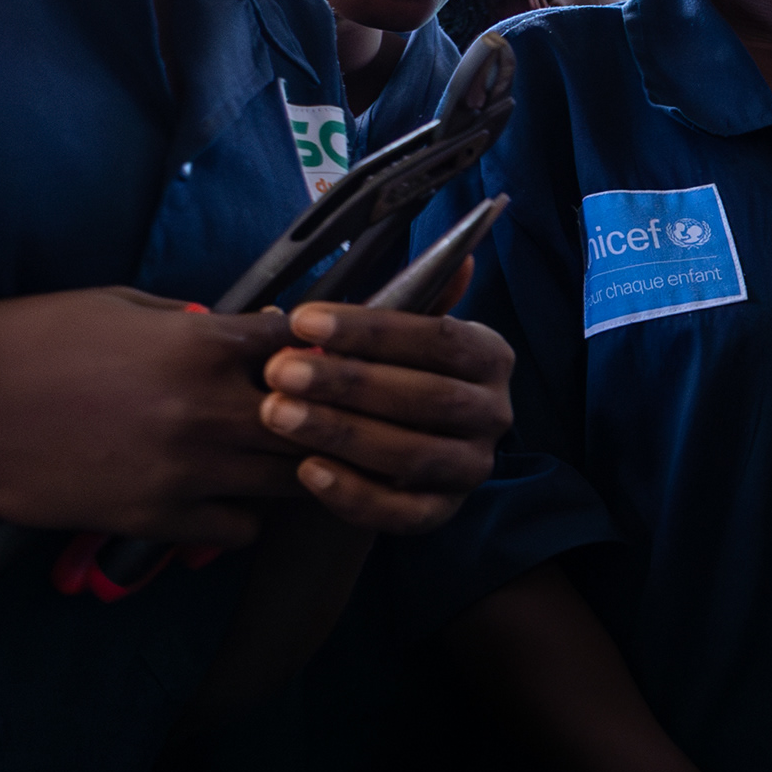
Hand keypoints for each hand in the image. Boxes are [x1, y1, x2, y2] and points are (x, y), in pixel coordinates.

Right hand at [0, 287, 306, 542]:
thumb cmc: (20, 342)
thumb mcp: (115, 305)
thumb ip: (189, 322)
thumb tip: (237, 331)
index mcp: (199, 344)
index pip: (304, 348)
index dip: (311, 352)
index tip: (301, 359)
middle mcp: (207, 408)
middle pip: (315, 422)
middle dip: (318, 417)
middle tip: (305, 418)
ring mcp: (186, 470)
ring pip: (290, 481)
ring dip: (290, 470)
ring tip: (266, 461)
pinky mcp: (155, 518)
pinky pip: (238, 530)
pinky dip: (241, 518)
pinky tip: (220, 500)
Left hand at [257, 292, 517, 532]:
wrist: (386, 445)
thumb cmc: (388, 373)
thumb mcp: (399, 335)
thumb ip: (415, 302)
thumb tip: (462, 258)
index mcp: (489, 358)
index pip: (440, 338)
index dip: (372, 330)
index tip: (303, 320)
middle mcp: (494, 413)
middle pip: (429, 398)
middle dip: (349, 383)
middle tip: (280, 371)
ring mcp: (471, 467)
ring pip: (414, 454)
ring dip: (342, 433)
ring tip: (278, 413)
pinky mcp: (443, 513)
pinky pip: (403, 513)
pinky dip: (355, 494)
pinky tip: (307, 470)